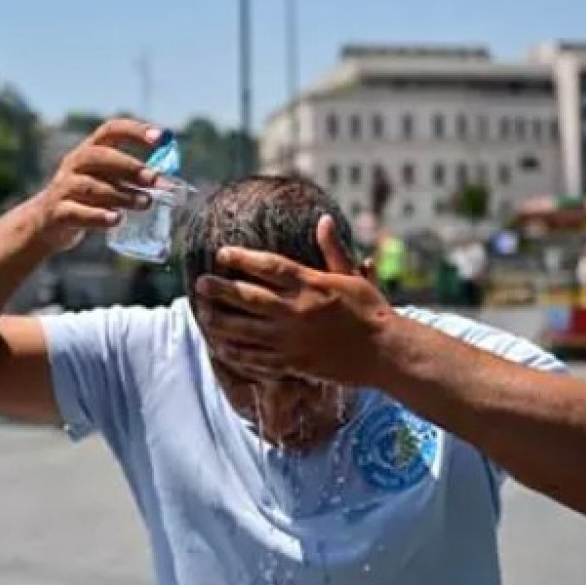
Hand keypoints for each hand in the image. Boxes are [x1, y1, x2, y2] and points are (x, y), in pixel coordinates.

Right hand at [32, 118, 162, 249]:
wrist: (46, 225)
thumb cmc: (86, 200)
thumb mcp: (106, 183)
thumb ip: (131, 180)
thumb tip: (168, 183)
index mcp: (89, 151)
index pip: (111, 130)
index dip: (136, 131)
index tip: (163, 137)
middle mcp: (74, 164)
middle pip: (100, 156)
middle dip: (130, 166)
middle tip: (155, 179)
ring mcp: (63, 188)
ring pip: (92, 187)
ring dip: (122, 195)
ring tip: (145, 203)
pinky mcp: (58, 213)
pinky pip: (77, 212)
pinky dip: (98, 216)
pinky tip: (117, 219)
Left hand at [193, 215, 396, 386]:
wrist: (385, 353)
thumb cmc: (371, 312)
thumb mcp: (353, 276)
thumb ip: (333, 251)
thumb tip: (324, 220)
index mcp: (311, 285)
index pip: (268, 266)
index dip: (242, 258)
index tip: (222, 253)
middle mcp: (297, 311)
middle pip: (248, 297)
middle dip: (221, 289)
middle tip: (200, 284)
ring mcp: (292, 340)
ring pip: (246, 330)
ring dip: (221, 321)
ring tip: (204, 314)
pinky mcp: (294, 363)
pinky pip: (258, 358)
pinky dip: (237, 352)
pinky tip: (222, 347)